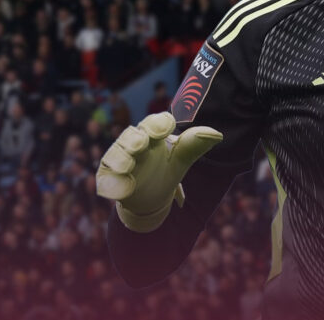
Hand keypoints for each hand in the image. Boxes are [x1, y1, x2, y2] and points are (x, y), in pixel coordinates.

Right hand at [96, 112, 221, 232]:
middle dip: (134, 139)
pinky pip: (105, 181)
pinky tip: (122, 191)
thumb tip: (217, 134)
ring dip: (120, 159)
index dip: (159, 123)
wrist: (150, 200)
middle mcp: (131, 144)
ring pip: (114, 156)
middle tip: (142, 143)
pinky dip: (112, 184)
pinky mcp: (108, 181)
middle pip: (129, 136)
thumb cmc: (165, 171)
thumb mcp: (181, 160)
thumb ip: (193, 146)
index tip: (170, 124)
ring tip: (128, 166)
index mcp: (151, 135)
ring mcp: (117, 162)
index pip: (152, 123)